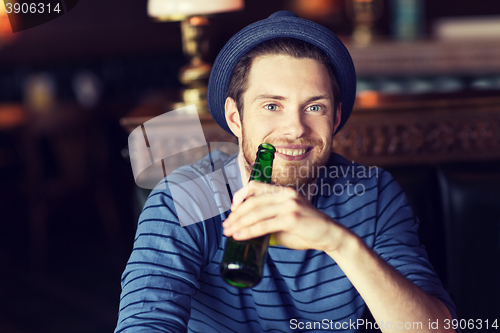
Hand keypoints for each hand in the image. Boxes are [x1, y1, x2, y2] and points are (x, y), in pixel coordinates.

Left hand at [222, 181, 348, 251]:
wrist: (330, 236)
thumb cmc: (307, 230)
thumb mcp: (286, 221)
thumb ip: (270, 221)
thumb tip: (250, 230)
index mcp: (283, 191)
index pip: (255, 186)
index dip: (240, 195)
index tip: (232, 209)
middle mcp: (285, 194)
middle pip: (252, 201)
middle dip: (236, 215)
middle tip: (226, 226)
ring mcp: (289, 205)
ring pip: (256, 213)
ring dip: (239, 224)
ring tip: (229, 233)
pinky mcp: (292, 218)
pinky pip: (264, 225)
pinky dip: (249, 231)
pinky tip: (240, 236)